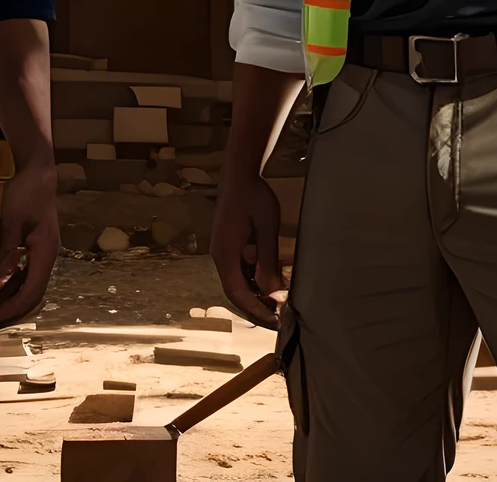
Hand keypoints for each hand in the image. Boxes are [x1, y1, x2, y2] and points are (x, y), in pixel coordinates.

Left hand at [0, 163, 58, 326]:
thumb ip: (5, 255)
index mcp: (46, 253)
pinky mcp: (34, 247)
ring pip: (27, 285)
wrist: (38, 171)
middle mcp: (47, 257)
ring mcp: (41, 252)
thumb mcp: (12, 224)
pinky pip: (23, 273)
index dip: (11, 310)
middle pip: (31, 294)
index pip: (31, 293)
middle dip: (10, 310)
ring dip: (9, 299)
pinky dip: (9, 285)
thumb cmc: (26, 193)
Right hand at [209, 175, 284, 328]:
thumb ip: (267, 261)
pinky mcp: (227, 245)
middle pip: (234, 291)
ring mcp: (221, 250)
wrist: (239, 175)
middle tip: (277, 319)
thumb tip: (272, 292)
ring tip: (275, 305)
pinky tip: (267, 283)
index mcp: (225, 254)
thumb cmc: (254, 198)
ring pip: (236, 282)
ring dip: (253, 295)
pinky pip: (237, 270)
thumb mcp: (267, 229)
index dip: (256, 309)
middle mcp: (219, 256)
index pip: (238, 293)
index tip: (274, 320)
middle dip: (255, 307)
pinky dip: (251, 281)